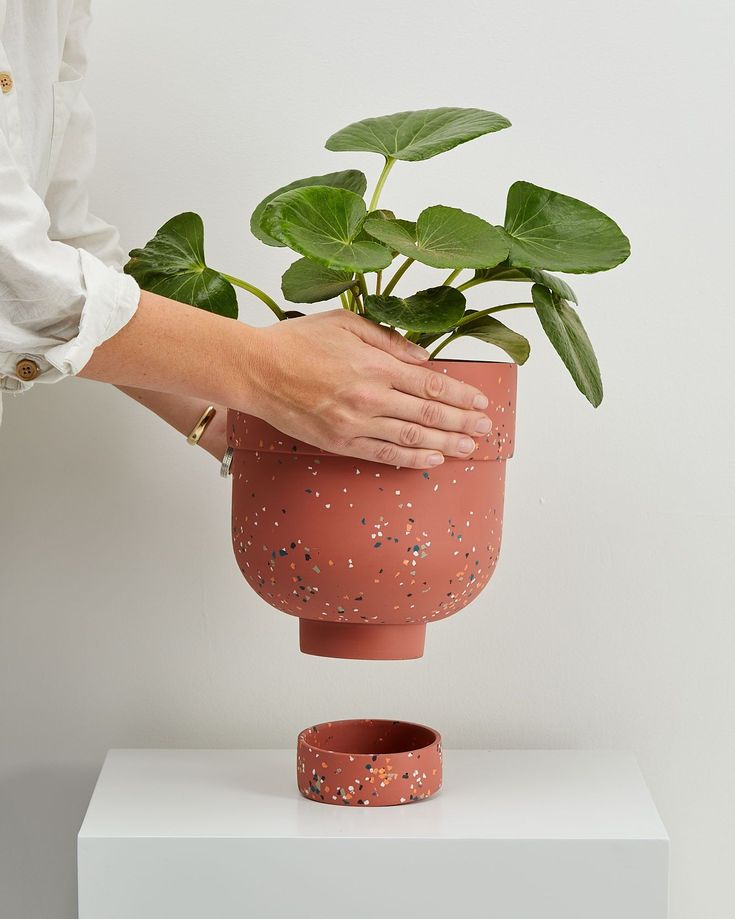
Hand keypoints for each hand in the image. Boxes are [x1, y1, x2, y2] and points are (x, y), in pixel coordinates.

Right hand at [242, 309, 491, 468]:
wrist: (256, 370)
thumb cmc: (296, 342)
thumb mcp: (346, 323)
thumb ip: (388, 340)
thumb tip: (423, 357)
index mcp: (374, 365)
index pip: (430, 383)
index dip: (460, 394)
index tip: (480, 401)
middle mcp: (370, 397)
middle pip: (428, 412)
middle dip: (462, 422)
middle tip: (486, 429)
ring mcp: (355, 423)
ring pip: (411, 437)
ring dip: (445, 444)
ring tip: (469, 448)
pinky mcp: (339, 442)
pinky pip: (383, 454)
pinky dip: (411, 458)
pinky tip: (432, 460)